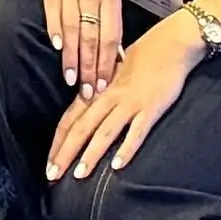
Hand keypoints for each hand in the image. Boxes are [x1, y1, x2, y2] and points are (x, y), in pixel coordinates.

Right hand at [22, 0, 124, 95]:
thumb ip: (109, 19)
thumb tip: (116, 56)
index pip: (112, 34)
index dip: (108, 62)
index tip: (104, 86)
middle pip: (93, 35)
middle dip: (91, 67)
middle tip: (88, 93)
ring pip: (74, 27)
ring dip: (73, 56)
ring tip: (71, 79)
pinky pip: (53, 8)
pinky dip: (55, 28)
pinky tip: (57, 47)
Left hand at [55, 7, 202, 173]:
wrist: (171, 44)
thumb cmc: (144, 57)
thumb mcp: (114, 74)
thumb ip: (102, 94)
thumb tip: (88, 109)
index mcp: (97, 91)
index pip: (69, 120)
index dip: (58, 143)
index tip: (49, 163)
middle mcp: (108, 97)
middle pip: (80, 128)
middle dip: (65, 154)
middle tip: (52, 175)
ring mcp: (129, 103)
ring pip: (104, 132)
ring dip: (90, 154)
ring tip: (79, 176)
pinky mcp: (150, 108)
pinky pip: (136, 132)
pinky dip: (126, 149)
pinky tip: (117, 166)